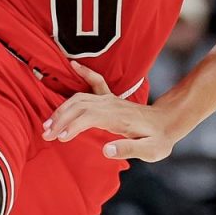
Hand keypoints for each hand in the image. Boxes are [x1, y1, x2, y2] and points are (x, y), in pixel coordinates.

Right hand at [42, 61, 175, 160]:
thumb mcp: (150, 150)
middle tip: (45, 134)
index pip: (89, 117)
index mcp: (119, 118)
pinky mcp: (110, 98)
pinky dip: (83, 72)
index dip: (73, 125)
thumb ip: (128, 149)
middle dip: (60, 119)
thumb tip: (106, 149)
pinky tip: (73, 64)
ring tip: (47, 124)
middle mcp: (112, 105)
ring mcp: (110, 99)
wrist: (169, 122)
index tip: (60, 137)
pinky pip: (95, 81)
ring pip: (80, 98)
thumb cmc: (159, 139)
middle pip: (79, 106)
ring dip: (62, 109)